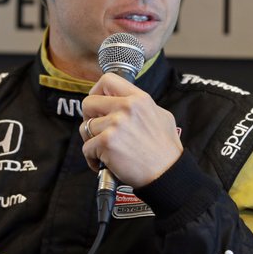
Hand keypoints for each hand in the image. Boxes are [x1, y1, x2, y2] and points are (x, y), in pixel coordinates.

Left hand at [80, 73, 182, 187]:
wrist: (167, 173)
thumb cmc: (165, 149)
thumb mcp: (161, 116)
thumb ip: (140, 105)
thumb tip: (123, 101)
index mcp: (139, 98)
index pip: (107, 80)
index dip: (97, 91)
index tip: (98, 104)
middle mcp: (126, 107)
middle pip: (88, 102)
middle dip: (89, 117)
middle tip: (98, 130)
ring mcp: (115, 124)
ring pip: (85, 127)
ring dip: (91, 141)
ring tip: (104, 150)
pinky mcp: (107, 142)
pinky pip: (86, 148)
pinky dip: (92, 159)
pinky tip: (104, 163)